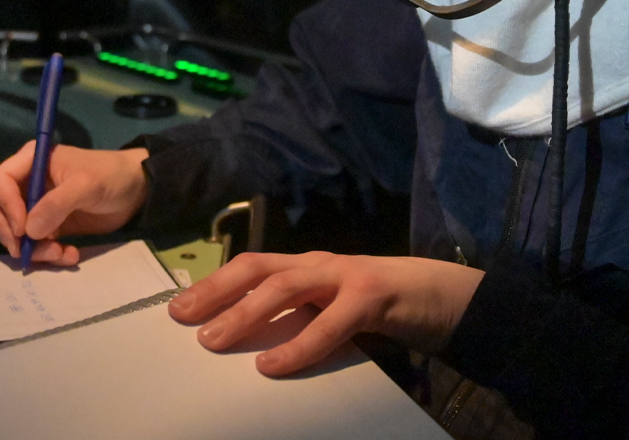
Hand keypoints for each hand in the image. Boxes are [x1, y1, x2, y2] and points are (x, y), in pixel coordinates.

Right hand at [0, 143, 148, 265]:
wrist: (135, 191)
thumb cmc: (110, 176)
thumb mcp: (86, 184)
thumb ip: (57, 204)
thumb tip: (29, 231)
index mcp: (31, 161)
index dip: (5, 206)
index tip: (22, 228)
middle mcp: (26, 182)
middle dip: (7, 230)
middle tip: (26, 248)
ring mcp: (34, 205)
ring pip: (12, 231)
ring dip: (31, 248)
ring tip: (60, 253)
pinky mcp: (47, 226)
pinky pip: (33, 244)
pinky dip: (46, 254)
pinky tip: (70, 255)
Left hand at [168, 251, 483, 376]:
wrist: (449, 297)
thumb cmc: (386, 308)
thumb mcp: (336, 312)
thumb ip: (302, 319)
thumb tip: (255, 346)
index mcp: (309, 267)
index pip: (253, 266)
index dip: (214, 283)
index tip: (178, 306)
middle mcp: (322, 264)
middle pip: (259, 268)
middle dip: (217, 291)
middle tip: (182, 317)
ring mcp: (348, 275)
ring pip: (287, 286)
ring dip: (246, 312)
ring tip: (215, 339)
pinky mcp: (374, 295)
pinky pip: (331, 322)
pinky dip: (299, 344)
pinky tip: (273, 364)